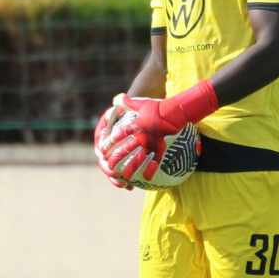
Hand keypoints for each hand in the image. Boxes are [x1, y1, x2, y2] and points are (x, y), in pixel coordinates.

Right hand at [93, 102, 133, 189]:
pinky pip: (122, 174)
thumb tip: (115, 105)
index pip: (99, 145)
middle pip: (103, 161)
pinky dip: (125, 181)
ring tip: (124, 185)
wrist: (137, 116)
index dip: (101, 152)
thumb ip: (120, 105)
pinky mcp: (122, 163)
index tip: (104, 156)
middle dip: (109, 170)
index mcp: (103, 136)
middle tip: (116, 175)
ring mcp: (113, 156)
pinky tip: (131, 187)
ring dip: (116, 179)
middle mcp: (105, 148)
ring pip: (111, 171)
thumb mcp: (125, 106)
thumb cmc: (130, 111)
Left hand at [102, 80, 218, 182]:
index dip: (109, 143)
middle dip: (116, 159)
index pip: (118, 136)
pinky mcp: (160, 148)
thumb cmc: (157, 107)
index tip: (103, 149)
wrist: (175, 113)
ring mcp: (150, 144)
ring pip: (138, 159)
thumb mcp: (140, 103)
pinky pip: (155, 162)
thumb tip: (116, 98)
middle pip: (125, 150)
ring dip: (130, 169)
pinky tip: (147, 179)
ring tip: (124, 177)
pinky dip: (151, 170)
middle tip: (110, 166)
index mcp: (134, 126)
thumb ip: (127, 102)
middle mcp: (140, 137)